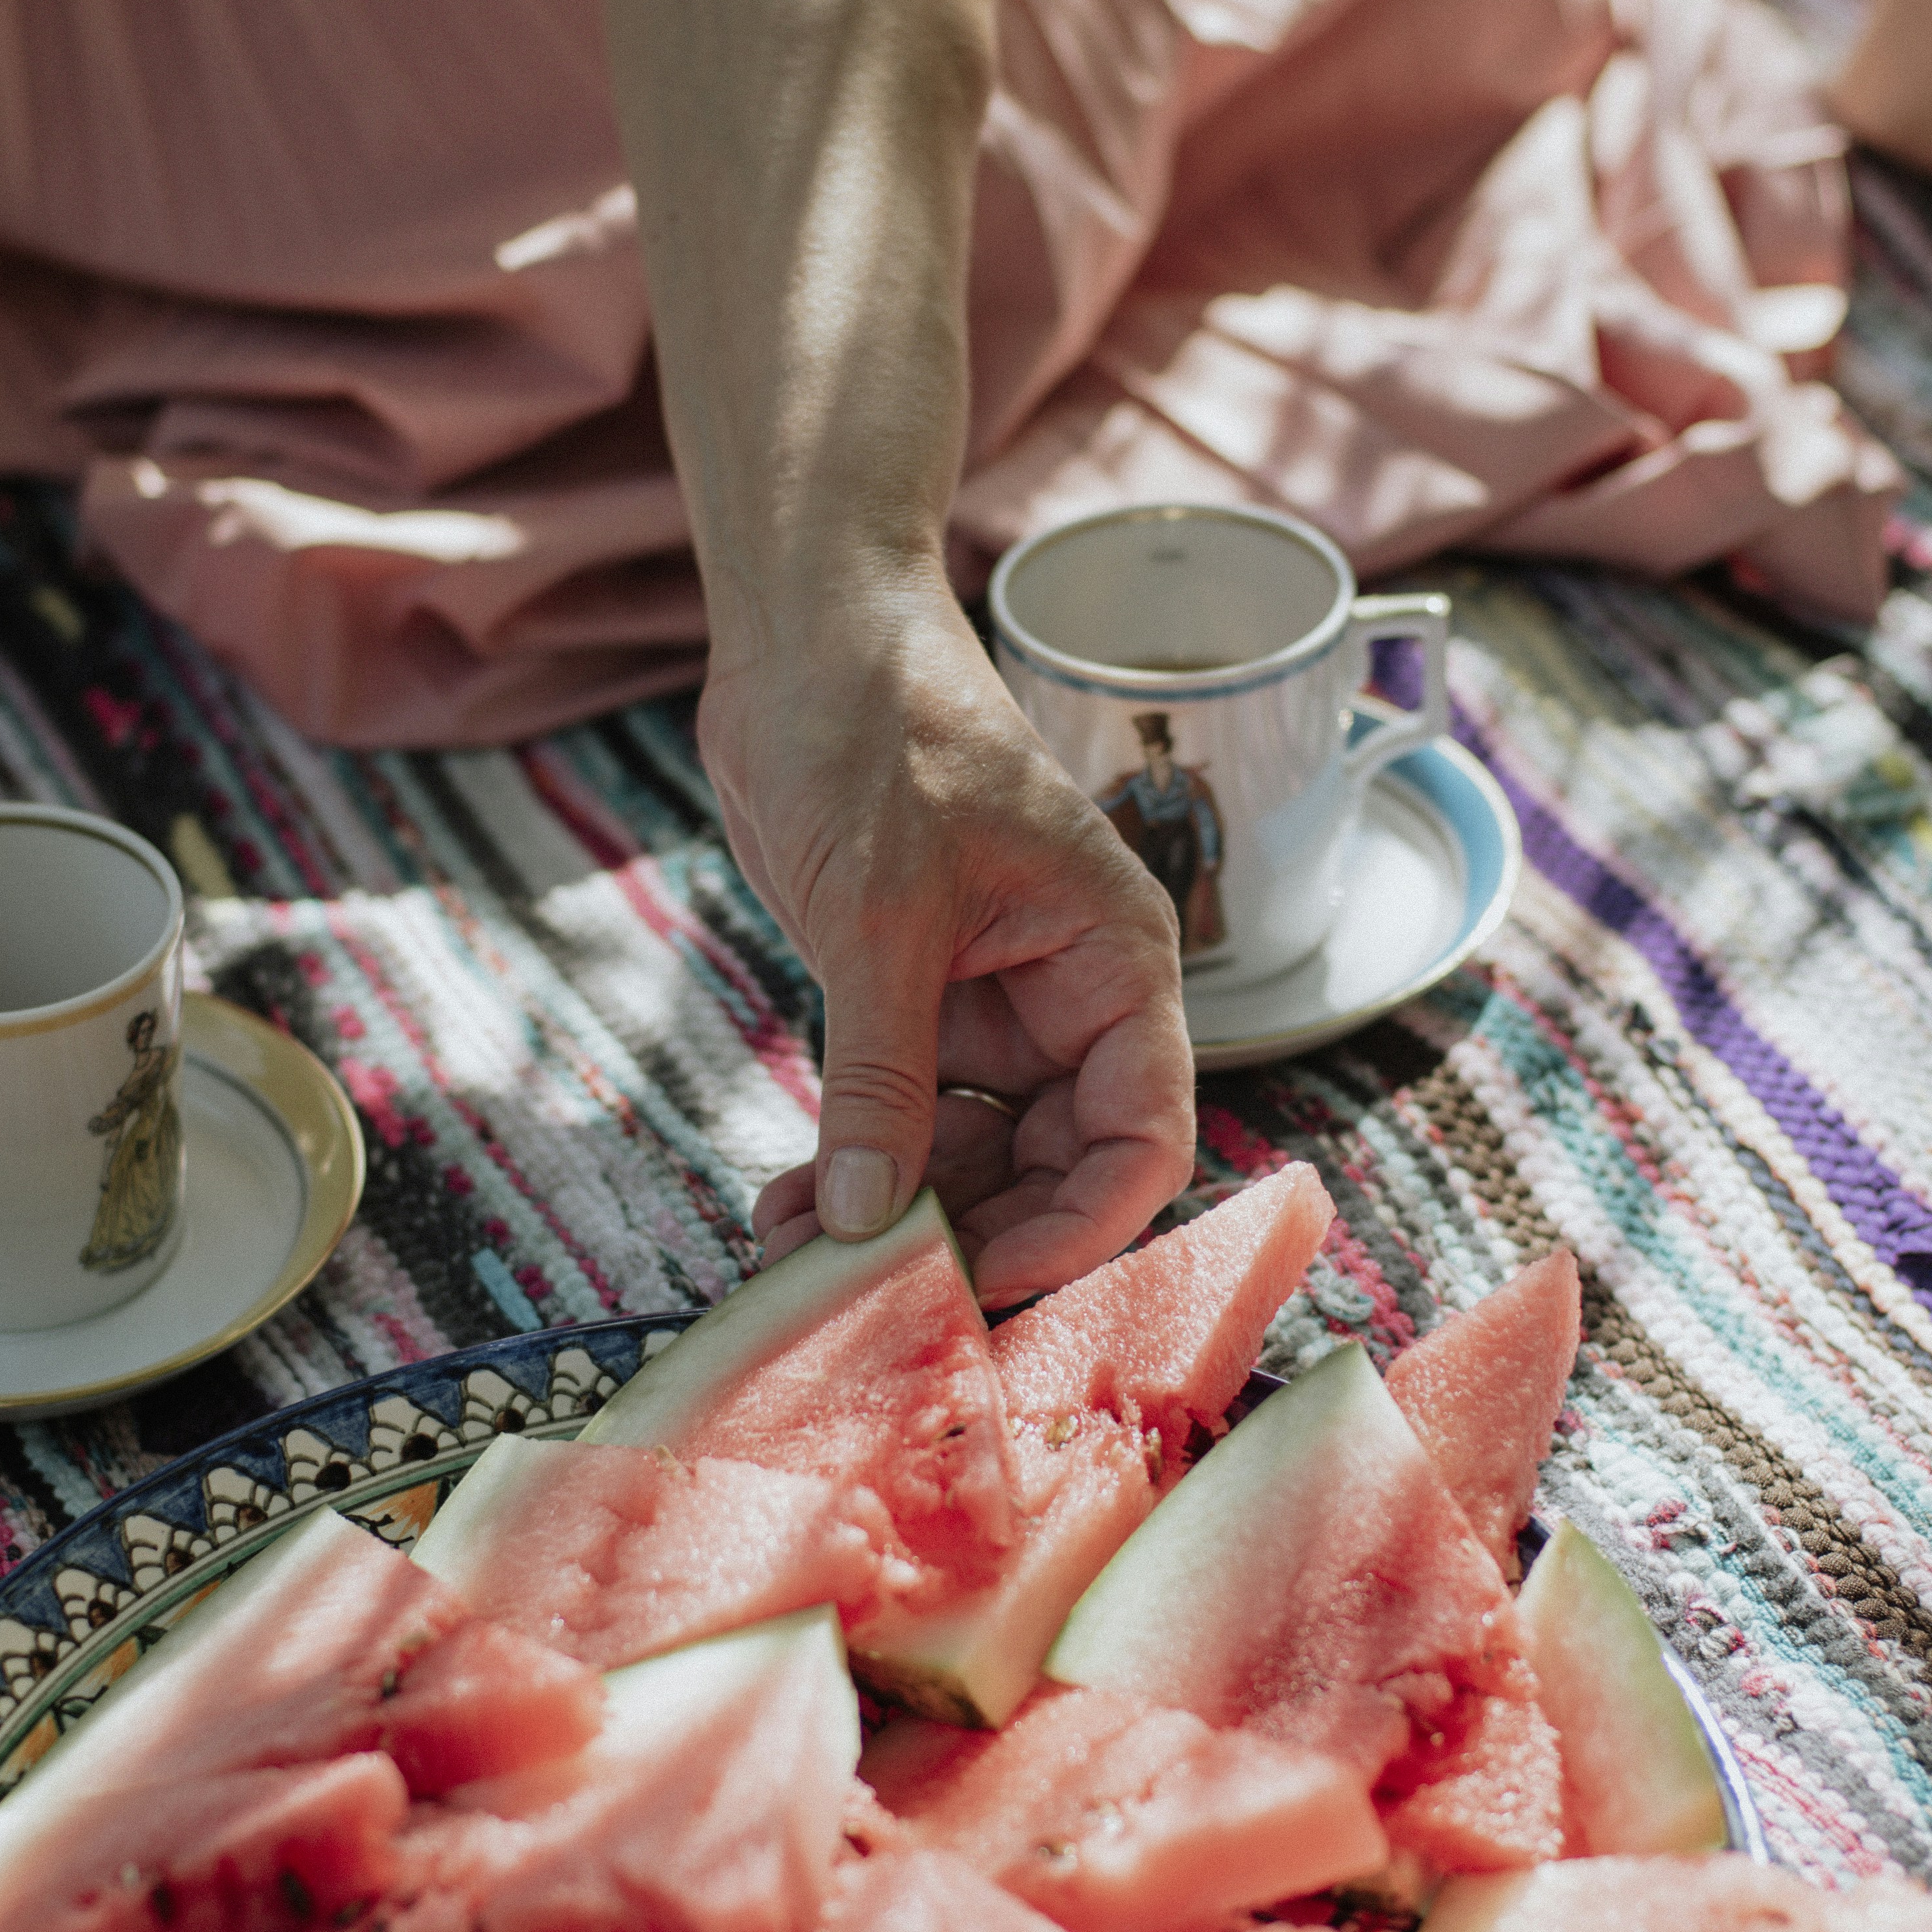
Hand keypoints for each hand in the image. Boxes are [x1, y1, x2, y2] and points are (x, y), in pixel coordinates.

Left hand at [705, 571, 1194, 1306]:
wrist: (804, 635)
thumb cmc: (877, 727)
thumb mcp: (880, 912)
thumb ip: (883, 1074)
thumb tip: (873, 1223)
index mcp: (1114, 960)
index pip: (1142, 1136)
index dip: (1076, 1226)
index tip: (976, 1277)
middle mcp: (1069, 997)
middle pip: (1055, 1170)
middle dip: (966, 1236)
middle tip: (863, 1296)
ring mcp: (989, 1007)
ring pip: (971, 1159)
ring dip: (893, 1218)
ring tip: (795, 1256)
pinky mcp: (911, 1005)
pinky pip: (902, 1120)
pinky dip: (853, 1172)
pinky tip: (789, 1209)